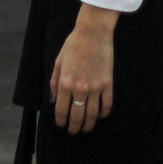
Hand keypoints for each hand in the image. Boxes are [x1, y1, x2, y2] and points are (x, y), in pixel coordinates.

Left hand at [50, 4, 118, 134]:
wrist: (93, 31)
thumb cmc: (74, 44)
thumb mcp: (59, 61)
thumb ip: (55, 82)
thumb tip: (54, 100)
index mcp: (66, 82)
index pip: (62, 110)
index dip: (60, 121)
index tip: (61, 125)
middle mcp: (80, 88)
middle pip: (77, 116)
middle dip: (74, 127)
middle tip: (73, 131)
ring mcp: (95, 87)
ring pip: (92, 114)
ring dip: (88, 125)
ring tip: (85, 128)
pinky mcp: (108, 83)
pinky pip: (107, 105)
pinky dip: (103, 114)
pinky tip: (100, 115)